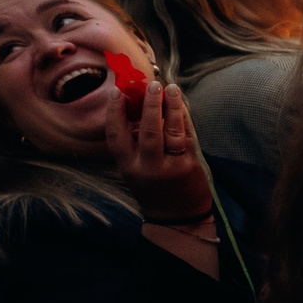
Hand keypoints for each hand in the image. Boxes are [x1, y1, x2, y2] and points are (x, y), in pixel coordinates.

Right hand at [107, 79, 211, 222]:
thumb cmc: (154, 188)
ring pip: (169, 131)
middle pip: (145, 130)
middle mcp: (146, 167)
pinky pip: (185, 137)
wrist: (177, 218)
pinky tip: (181, 105)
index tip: (116, 92)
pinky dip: (183, 119)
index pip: (115, 135)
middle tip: (150, 84)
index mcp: (127, 166)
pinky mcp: (188, 165)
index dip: (114, 112)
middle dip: (148, 105)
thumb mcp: (135, 169)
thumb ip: (133, 144)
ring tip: (170, 88)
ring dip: (170, 107)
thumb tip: (136, 108)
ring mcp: (169, 166)